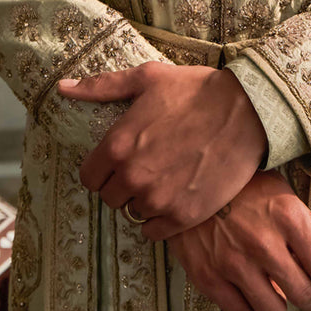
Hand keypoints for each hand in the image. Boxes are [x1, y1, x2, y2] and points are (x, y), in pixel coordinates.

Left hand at [59, 63, 268, 237]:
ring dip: (144, 200)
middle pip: (110, 198)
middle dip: (123, 184)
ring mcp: (158, 200)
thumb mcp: (146, 78)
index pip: (89, 177)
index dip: (103, 169)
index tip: (121, 161)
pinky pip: (155, 232)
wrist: (247, 110)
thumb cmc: (196, 90)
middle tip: (147, 167)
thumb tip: (63, 87)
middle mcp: (132, 177)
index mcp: (117, 145)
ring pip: (133, 214)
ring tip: (165, 179)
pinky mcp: (184, 216)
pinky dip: (161, 219)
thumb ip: (101, 87)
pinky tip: (176, 197)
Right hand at [166, 171, 310, 310]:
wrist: (188, 181)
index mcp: (288, 218)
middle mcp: (264, 243)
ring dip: (278, 304)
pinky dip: (248, 305)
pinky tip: (245, 287)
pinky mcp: (209, 276)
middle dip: (310, 300)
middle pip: (303, 296)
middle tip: (304, 292)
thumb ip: (308, 225)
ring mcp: (235, 262)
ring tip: (271, 287)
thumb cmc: (241, 185)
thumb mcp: (280, 193)